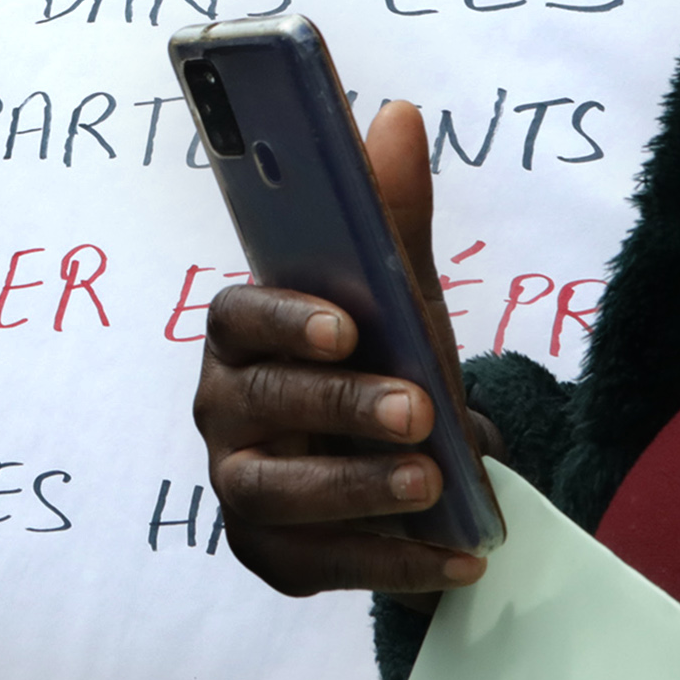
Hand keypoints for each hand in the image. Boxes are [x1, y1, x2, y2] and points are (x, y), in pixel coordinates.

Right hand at [196, 101, 494, 597]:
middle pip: (259, 404)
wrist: (414, 473)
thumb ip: (392, 215)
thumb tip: (395, 114)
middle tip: (417, 408)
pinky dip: (389, 563)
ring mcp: (241, 487)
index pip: (235, 316)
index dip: (284, 319)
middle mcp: (224, 410)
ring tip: (431, 484)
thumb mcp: (400, 298)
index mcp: (244, 336)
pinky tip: (455, 556)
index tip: (347, 326)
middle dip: (340, 406)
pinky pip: (319, 565)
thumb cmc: (387, 368)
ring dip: (355, 489)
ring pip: (275, 493)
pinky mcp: (272, 557)